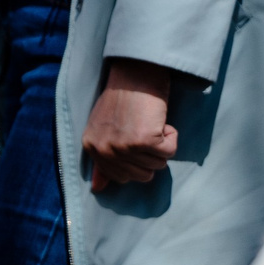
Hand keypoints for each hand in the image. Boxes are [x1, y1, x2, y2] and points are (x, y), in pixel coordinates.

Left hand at [82, 58, 178, 191]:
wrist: (134, 75)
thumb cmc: (121, 101)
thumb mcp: (104, 130)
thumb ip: (102, 161)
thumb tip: (98, 189)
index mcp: (92, 148)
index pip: (121, 178)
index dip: (135, 160)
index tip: (132, 139)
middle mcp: (105, 150)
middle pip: (143, 175)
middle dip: (149, 154)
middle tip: (141, 128)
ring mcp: (124, 146)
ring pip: (158, 164)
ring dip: (160, 144)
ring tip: (147, 122)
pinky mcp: (145, 140)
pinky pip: (170, 152)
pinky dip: (171, 136)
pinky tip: (157, 120)